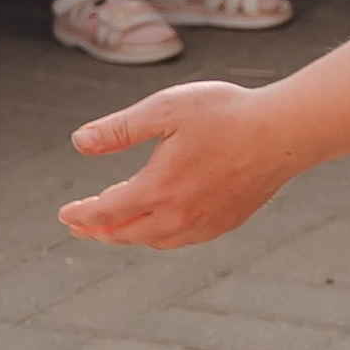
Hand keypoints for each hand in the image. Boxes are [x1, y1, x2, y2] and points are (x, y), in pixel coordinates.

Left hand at [60, 77, 301, 247]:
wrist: (285, 132)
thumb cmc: (227, 113)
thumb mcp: (165, 108)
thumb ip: (119, 129)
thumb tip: (78, 143)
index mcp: (158, 188)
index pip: (106, 211)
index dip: (81, 214)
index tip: (64, 214)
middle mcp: (179, 215)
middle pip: (126, 234)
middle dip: (98, 231)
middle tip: (80, 226)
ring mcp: (204, 223)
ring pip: (154, 241)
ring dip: (128, 236)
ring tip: (114, 227)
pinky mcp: (226, 223)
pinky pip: (181, 240)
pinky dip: (159, 236)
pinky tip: (159, 225)